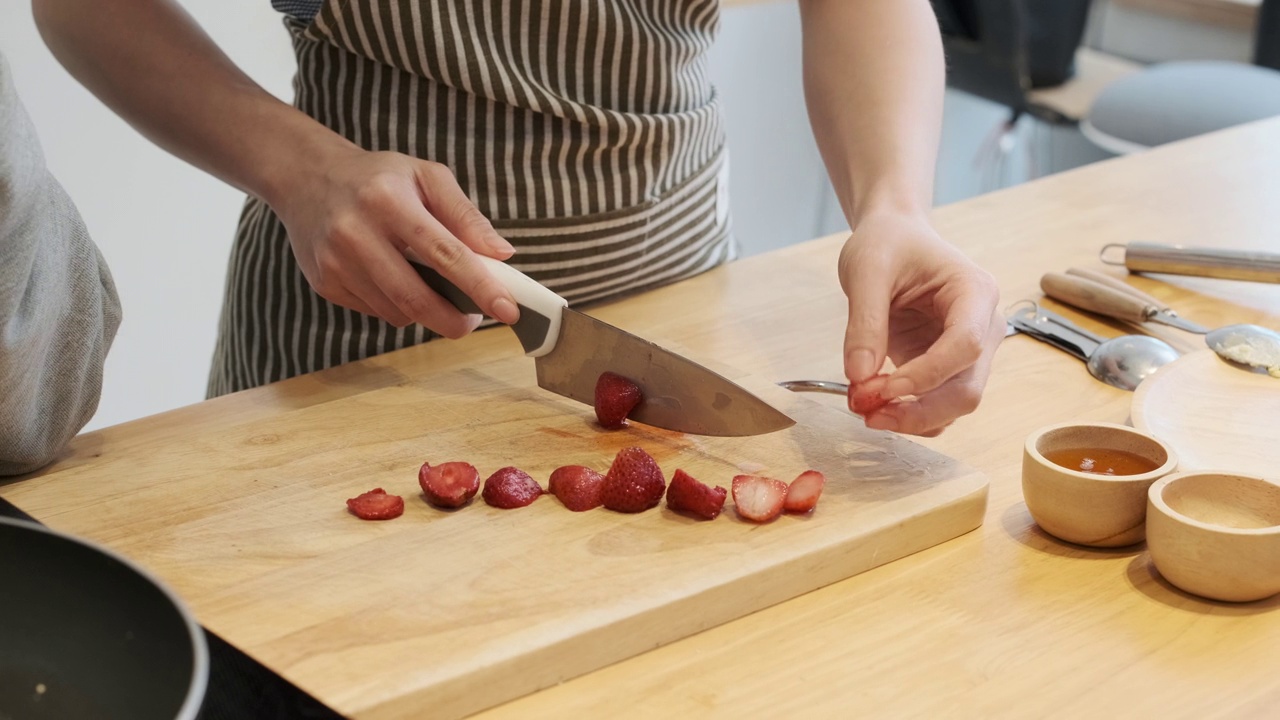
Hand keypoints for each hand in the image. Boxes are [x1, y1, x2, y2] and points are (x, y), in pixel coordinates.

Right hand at [269, 145, 520, 336]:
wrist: (307, 178)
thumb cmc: (379, 178)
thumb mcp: (426, 177)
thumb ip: (465, 215)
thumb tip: (502, 254)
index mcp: (387, 199)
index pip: (444, 253)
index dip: (480, 286)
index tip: (509, 310)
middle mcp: (355, 232)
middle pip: (416, 297)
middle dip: (454, 320)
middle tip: (475, 321)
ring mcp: (335, 262)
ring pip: (397, 312)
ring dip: (427, 314)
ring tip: (438, 292)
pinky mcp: (324, 283)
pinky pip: (376, 313)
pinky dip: (399, 308)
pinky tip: (398, 282)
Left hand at [838, 211, 1002, 435]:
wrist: (894, 239)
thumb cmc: (889, 244)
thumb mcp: (866, 271)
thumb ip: (865, 323)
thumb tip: (859, 377)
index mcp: (975, 292)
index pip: (966, 345)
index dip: (926, 375)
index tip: (881, 388)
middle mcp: (984, 327)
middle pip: (967, 388)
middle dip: (918, 410)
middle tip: (865, 409)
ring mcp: (970, 353)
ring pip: (955, 405)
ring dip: (912, 419)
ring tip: (864, 408)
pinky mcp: (947, 369)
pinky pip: (937, 406)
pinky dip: (908, 415)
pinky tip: (875, 407)